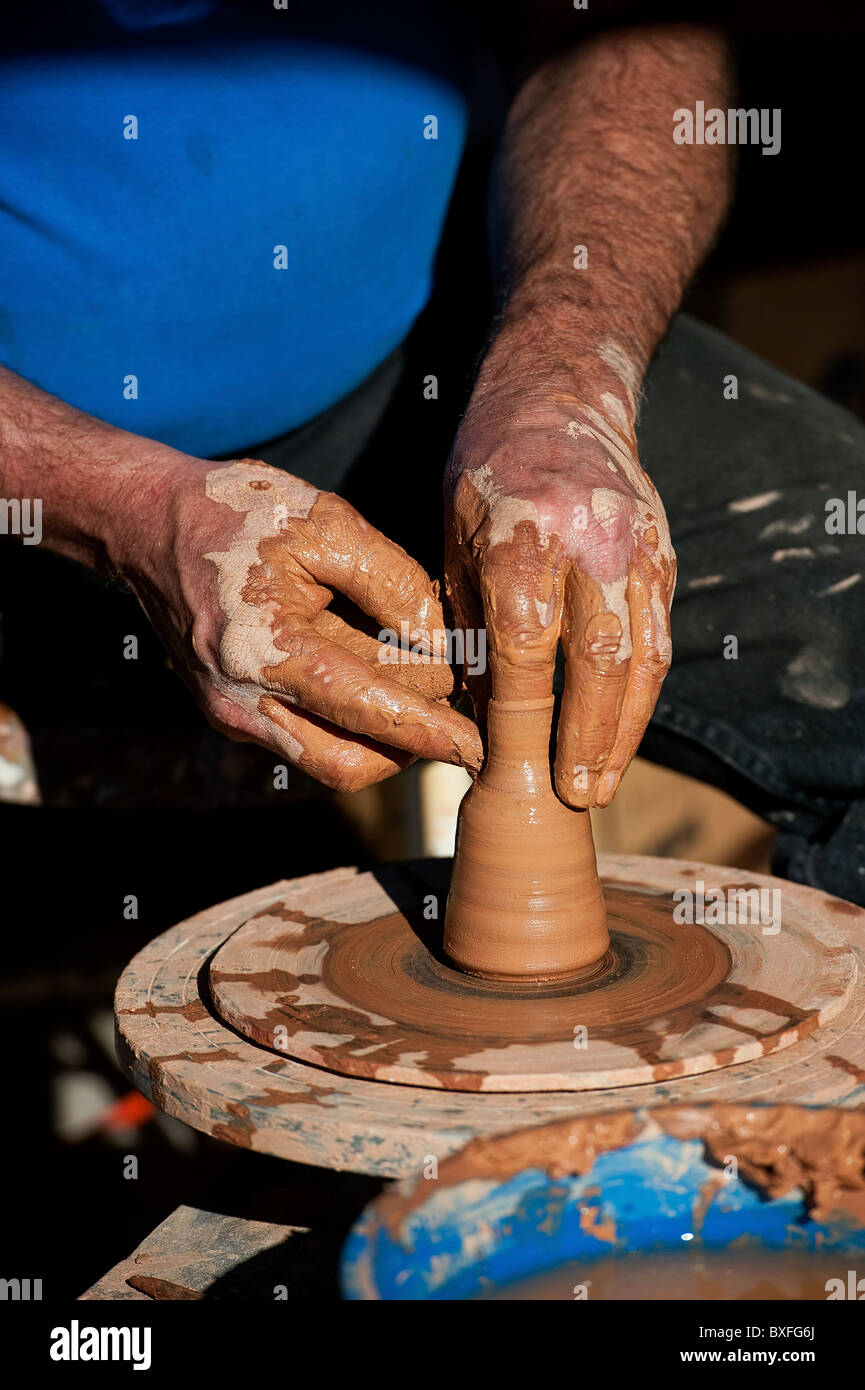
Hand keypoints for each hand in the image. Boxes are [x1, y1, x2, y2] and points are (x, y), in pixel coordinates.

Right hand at [117, 456, 482, 790]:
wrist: (148, 524)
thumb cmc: (238, 515)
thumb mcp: (326, 523)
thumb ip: (393, 583)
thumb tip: (440, 646)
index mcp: (264, 650)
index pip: (366, 710)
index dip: (429, 731)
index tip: (480, 748)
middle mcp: (242, 701)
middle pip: (351, 761)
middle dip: (412, 740)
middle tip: (458, 701)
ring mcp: (233, 715)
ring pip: (331, 759)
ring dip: (384, 738)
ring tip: (422, 687)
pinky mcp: (234, 714)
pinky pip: (308, 736)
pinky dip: (353, 720)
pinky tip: (379, 673)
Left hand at [445, 363, 674, 808]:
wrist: (559, 398)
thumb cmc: (487, 474)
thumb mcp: (453, 540)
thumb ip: (465, 625)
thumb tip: (472, 713)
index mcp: (523, 537)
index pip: (524, 647)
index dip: (518, 717)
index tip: (506, 769)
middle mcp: (590, 544)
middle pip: (596, 662)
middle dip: (584, 740)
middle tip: (572, 797)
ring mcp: (636, 549)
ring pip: (642, 658)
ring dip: (623, 731)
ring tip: (602, 785)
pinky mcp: (663, 556)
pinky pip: (659, 639)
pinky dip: (642, 694)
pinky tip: (622, 733)